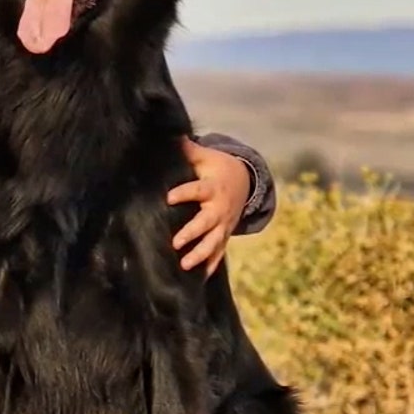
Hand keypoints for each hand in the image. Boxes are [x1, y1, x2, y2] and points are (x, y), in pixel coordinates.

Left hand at [166, 138, 251, 275]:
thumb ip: (188, 150)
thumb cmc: (217, 168)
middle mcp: (219, 208)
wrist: (245, 182)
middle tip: (176, 242)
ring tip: (184, 265)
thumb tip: (171, 134)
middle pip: (206, 222)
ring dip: (200, 254)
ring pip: (213, 242)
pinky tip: (198, 279)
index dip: (184, 193)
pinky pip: (218, 252)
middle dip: (192, 232)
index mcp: (213, 187)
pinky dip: (209, 265)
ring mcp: (224, 224)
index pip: (197, 190)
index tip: (169, 198)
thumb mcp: (205, 157)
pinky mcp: (225, 234)